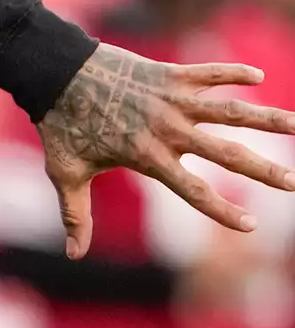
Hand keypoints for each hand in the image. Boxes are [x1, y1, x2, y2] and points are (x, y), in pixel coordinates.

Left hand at [36, 42, 294, 257]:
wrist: (56, 72)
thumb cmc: (60, 126)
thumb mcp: (66, 174)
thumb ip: (76, 215)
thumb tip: (74, 256)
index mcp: (148, 157)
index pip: (195, 191)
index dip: (224, 211)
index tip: (251, 226)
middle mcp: (168, 129)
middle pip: (226, 153)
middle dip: (263, 170)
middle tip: (293, 182)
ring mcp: (172, 99)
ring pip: (231, 110)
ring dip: (267, 118)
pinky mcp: (170, 73)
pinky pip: (211, 72)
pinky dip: (234, 73)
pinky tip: (260, 78)